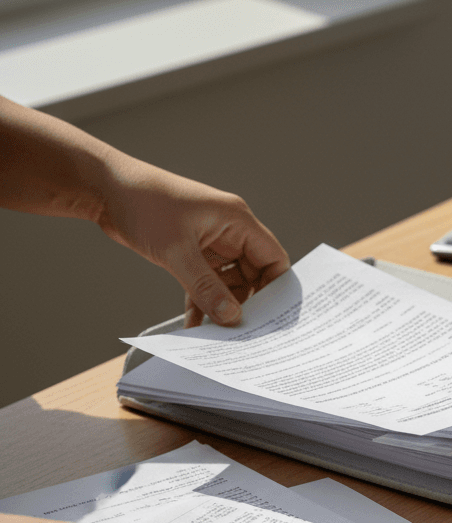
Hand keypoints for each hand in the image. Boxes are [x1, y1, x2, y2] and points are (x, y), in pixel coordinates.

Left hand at [97, 155, 289, 327]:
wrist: (104, 189)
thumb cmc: (143, 203)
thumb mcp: (177, 251)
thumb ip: (207, 288)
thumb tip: (232, 317)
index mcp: (237, 221)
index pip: (273, 258)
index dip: (276, 288)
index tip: (271, 317)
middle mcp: (229, 232)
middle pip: (254, 275)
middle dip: (247, 303)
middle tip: (241, 331)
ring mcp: (211, 243)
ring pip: (229, 283)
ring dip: (222, 306)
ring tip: (217, 333)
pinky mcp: (192, 252)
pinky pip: (207, 283)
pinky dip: (202, 302)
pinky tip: (195, 323)